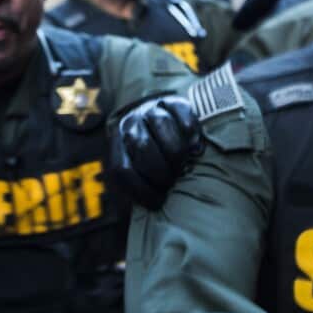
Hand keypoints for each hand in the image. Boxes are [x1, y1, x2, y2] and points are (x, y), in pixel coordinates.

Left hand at [110, 95, 202, 209]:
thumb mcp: (140, 173)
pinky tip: (195, 147)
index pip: (122, 170)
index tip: (160, 202)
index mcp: (117, 146)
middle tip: (173, 182)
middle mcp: (130, 124)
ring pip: (161, 126)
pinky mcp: (173, 100)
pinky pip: (182, 114)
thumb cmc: (154, 157)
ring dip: (176, 152)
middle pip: (143, 148)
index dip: (142, 191)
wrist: (161, 116)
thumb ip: (140, 187)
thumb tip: (153, 212)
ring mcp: (150, 109)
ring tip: (185, 165)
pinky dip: (191, 132)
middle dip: (161, 172)